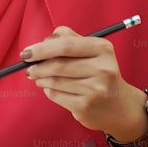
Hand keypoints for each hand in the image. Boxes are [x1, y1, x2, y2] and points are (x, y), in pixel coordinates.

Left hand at [22, 26, 147, 140]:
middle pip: (58, 65)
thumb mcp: (93, 51)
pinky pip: (56, 95)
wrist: (120, 106)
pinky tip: (51, 88)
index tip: (26, 52)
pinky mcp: (85, 107)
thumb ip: (70, 39)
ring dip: (40, 78)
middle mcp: (102, 69)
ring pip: (54, 81)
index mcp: (102, 49)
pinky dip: (48, 90)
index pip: (66, 45)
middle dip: (37, 66)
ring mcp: (94, 90)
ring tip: (38, 76)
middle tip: (27, 67)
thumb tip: (42, 42)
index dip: (42, 48)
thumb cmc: (100, 73)